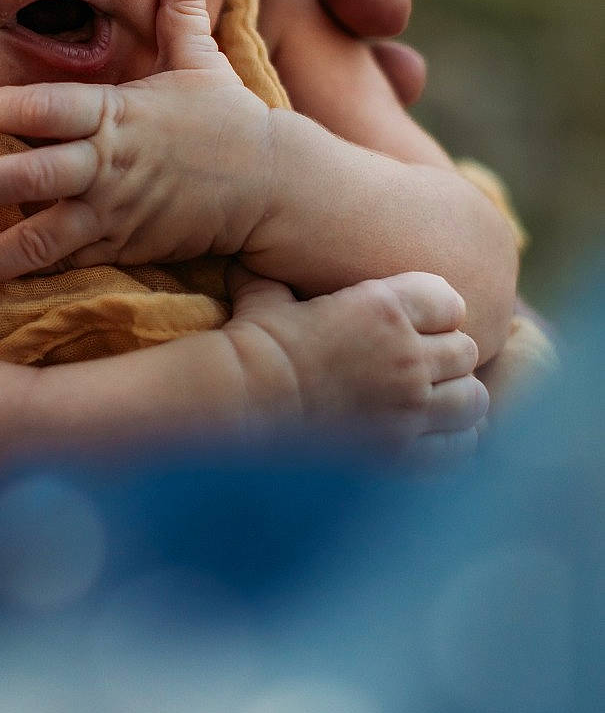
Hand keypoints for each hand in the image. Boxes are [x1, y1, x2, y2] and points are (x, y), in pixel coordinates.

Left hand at [0, 0, 274, 301]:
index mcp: (119, 114)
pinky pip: (60, 267)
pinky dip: (16, 282)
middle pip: (33, 178)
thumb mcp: (204, 61)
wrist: (276, 189)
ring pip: (37, 241)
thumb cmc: (229, 120)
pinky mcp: (117, 247)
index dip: (24, 110)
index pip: (62, 109)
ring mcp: (110, 213)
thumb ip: (180, 8)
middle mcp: (107, 166)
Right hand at [223, 266, 488, 455]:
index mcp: (385, 307)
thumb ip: (278, 277)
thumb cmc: (251, 342)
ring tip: (431, 402)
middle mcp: (407, 354)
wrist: (240, 399)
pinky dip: (452, 440)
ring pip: (473, 398)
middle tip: (418, 368)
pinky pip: (459, 445)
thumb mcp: (268, 295)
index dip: (436, 315)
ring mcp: (407, 405)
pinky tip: (429, 435)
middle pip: (466, 351)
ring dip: (456, 398)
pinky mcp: (399, 450)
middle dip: (446, 358)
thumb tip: (245, 263)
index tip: (417, 326)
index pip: (451, 303)